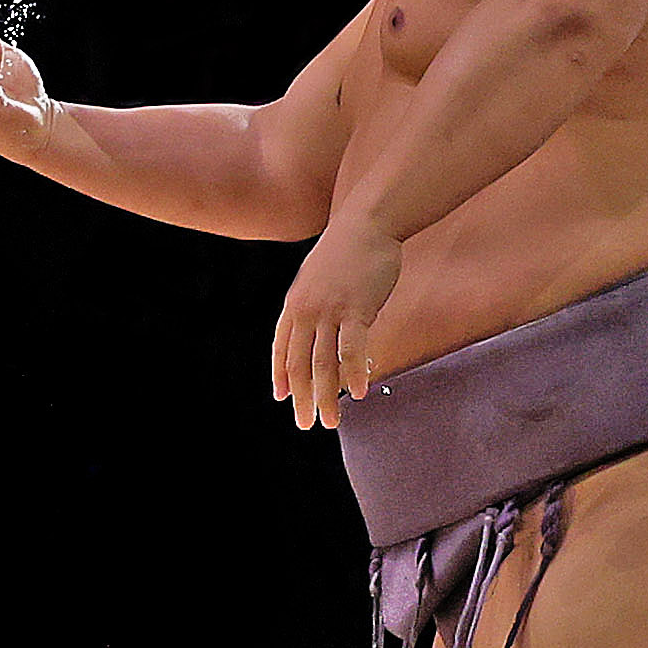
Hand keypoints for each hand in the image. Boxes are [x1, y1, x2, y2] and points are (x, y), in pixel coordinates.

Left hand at [272, 215, 403, 429]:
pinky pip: (351, 350)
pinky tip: (356, 394)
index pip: (281, 348)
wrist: (367, 224)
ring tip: (329, 421)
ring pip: (322, 364)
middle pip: (298, 363)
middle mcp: (306, 311)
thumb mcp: (318, 279)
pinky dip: (352, 374)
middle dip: (301, 397)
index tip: (282, 397)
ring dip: (325, 396)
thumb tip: (319, 331)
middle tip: (305, 423)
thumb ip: (314, 306)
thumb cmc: (347, 252)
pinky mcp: (356, 309)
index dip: (280, 375)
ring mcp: (330, 311)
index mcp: (294, 304)